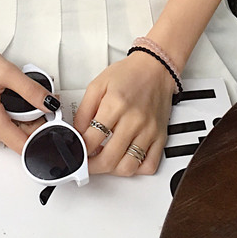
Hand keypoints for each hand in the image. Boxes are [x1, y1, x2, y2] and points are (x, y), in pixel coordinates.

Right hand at [0, 31, 58, 153]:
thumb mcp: (6, 72)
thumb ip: (31, 91)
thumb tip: (50, 104)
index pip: (24, 145)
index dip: (43, 134)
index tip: (53, 120)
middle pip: (20, 136)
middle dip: (34, 118)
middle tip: (37, 95)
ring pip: (11, 130)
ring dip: (22, 114)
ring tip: (17, 90)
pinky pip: (1, 124)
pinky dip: (10, 112)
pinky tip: (8, 95)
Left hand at [73, 52, 174, 176]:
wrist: (156, 67)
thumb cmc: (128, 74)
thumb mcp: (97, 85)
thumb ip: (83, 110)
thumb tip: (76, 133)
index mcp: (115, 104)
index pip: (91, 140)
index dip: (79, 150)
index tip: (76, 150)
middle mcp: (134, 119)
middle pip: (108, 159)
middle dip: (92, 166)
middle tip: (86, 162)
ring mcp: (149, 130)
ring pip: (128, 167)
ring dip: (112, 170)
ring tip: (105, 160)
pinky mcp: (160, 136)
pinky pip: (149, 166)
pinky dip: (136, 169)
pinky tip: (126, 159)